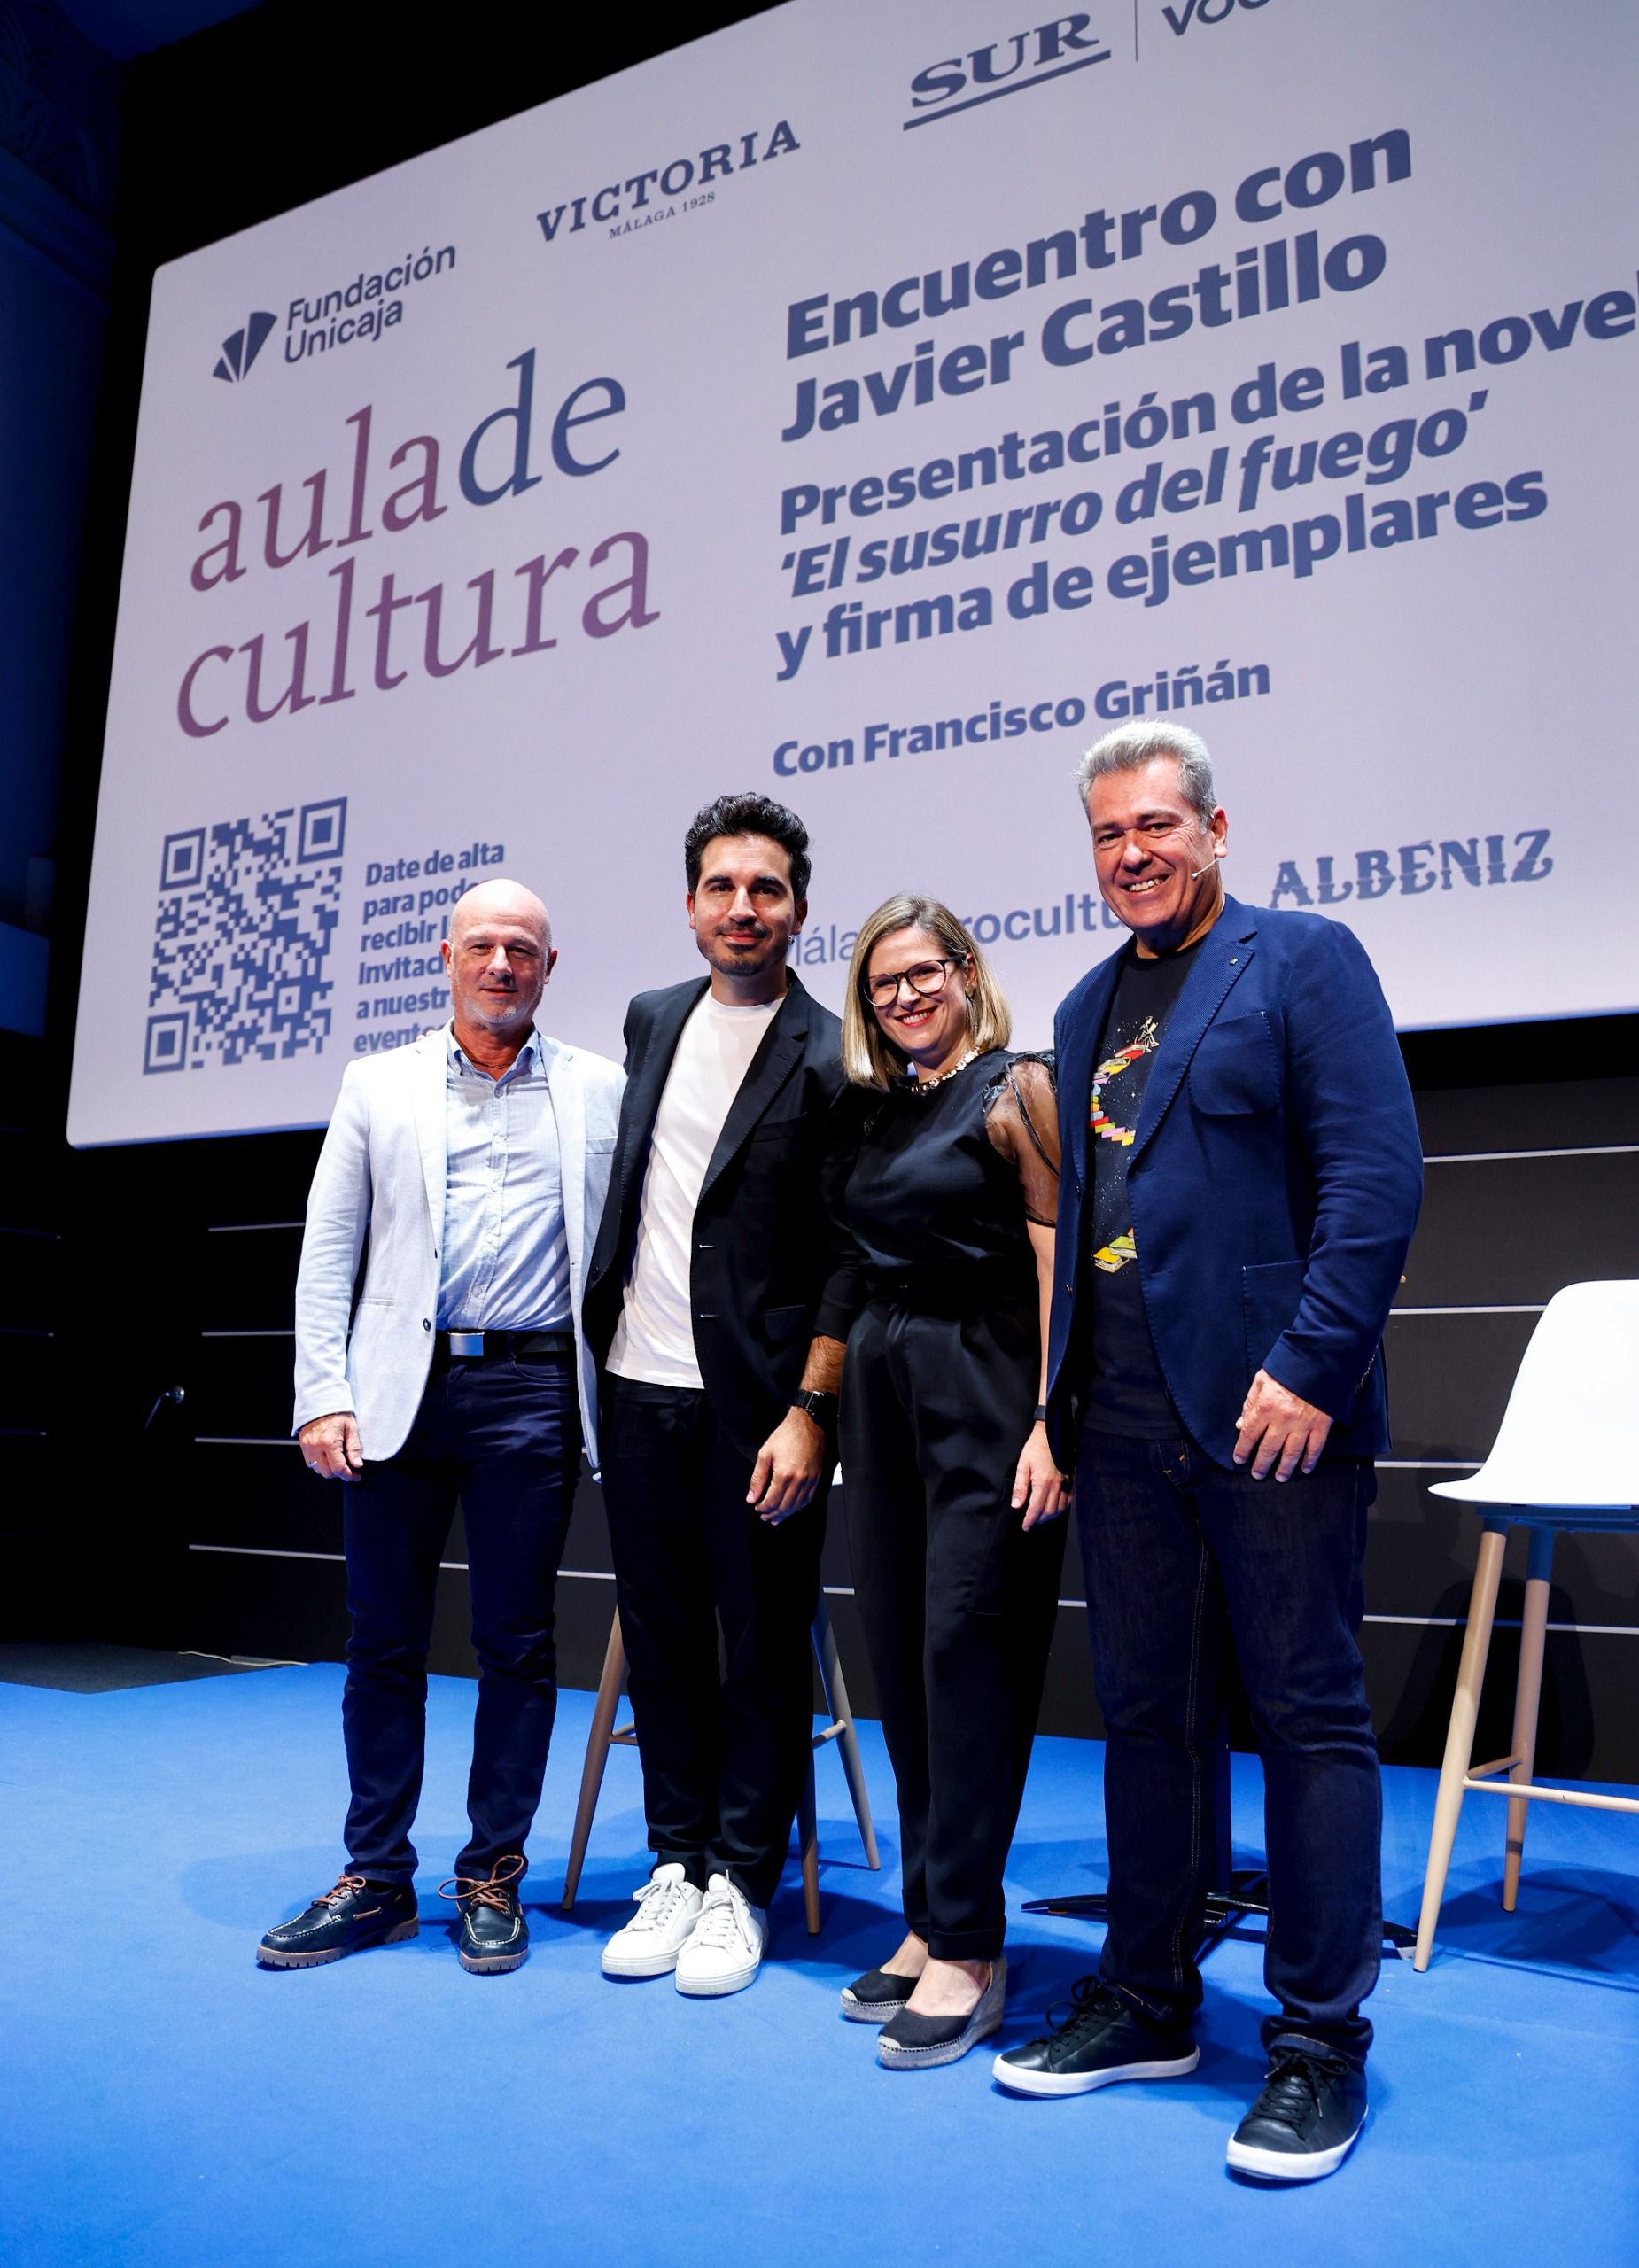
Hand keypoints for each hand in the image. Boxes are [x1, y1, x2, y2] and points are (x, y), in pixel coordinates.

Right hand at [300, 1412, 363, 1480]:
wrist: (320, 1401)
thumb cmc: (337, 1412)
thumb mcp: (351, 1428)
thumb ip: (354, 1448)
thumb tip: (357, 1464)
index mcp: (329, 1442)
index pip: (338, 1468)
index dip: (348, 1475)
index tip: (356, 1475)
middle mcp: (316, 1447)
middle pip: (327, 1473)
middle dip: (340, 1473)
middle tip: (349, 1468)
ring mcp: (307, 1447)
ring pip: (318, 1470)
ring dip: (329, 1469)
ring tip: (339, 1461)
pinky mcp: (303, 1446)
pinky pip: (311, 1463)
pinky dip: (320, 1464)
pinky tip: (329, 1457)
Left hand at [748, 1408, 825, 1523]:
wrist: (808, 1424)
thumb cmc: (786, 1435)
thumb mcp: (765, 1454)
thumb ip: (757, 1478)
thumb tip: (751, 1498)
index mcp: (784, 1474)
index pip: (772, 1501)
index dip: (763, 1508)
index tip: (757, 1507)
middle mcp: (799, 1480)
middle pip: (785, 1506)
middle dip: (772, 1514)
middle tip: (764, 1516)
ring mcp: (810, 1480)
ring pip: (797, 1505)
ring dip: (785, 1514)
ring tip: (776, 1518)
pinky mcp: (817, 1478)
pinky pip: (808, 1499)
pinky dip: (798, 1507)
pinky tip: (791, 1508)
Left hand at [1012, 1422, 1070, 1529]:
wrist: (1052, 1433)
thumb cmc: (1035, 1448)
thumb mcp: (1023, 1465)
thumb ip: (1020, 1487)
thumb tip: (1016, 1505)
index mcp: (1043, 1482)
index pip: (1036, 1508)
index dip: (1030, 1520)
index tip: (1025, 1526)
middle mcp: (1057, 1485)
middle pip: (1049, 1511)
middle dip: (1039, 1519)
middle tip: (1031, 1522)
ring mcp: (1066, 1483)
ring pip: (1060, 1508)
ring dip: (1050, 1516)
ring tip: (1041, 1517)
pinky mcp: (1071, 1479)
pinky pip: (1069, 1499)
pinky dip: (1062, 1507)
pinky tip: (1055, 1508)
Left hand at [1233, 1370, 1331, 1480]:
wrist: (1317, 1360)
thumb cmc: (1286, 1369)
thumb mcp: (1261, 1381)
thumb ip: (1250, 1404)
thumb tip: (1241, 1425)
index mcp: (1265, 1407)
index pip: (1250, 1434)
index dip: (1243, 1449)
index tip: (1239, 1459)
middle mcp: (1283, 1420)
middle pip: (1269, 1448)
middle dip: (1261, 1464)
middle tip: (1257, 1475)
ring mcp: (1303, 1424)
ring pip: (1292, 1453)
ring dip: (1284, 1468)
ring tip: (1279, 1477)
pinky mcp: (1321, 1425)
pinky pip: (1315, 1448)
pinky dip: (1310, 1460)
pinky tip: (1305, 1469)